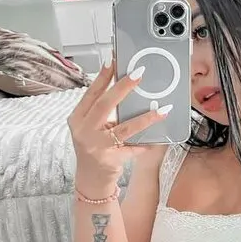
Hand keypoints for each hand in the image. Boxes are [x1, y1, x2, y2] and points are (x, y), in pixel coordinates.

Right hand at [68, 63, 165, 194]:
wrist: (91, 180)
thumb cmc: (94, 148)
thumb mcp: (91, 128)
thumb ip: (103, 112)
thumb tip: (125, 88)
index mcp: (78, 118)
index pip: (91, 93)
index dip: (102, 77)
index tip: (114, 60)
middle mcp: (84, 130)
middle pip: (104, 104)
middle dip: (123, 87)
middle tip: (140, 73)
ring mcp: (96, 146)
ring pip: (124, 128)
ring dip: (146, 118)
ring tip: (163, 109)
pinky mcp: (110, 160)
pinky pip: (133, 149)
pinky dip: (145, 144)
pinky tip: (157, 140)